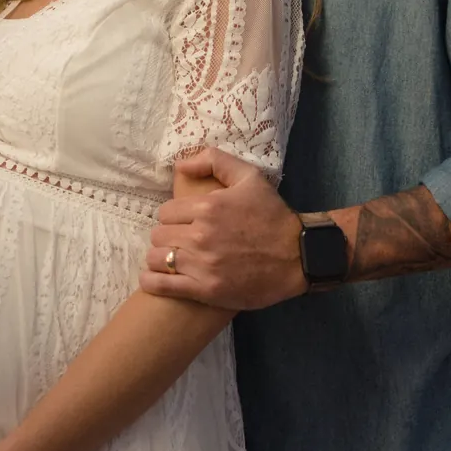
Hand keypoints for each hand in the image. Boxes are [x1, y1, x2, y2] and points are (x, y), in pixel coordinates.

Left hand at [141, 148, 308, 308]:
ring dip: (162, 259)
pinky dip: (152, 282)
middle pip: (159, 235)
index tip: (184, 222)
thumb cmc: (273, 215)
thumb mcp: (250, 177)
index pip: (166, 212)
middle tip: (182, 241)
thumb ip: (214, 161)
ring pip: (157, 259)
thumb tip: (181, 165)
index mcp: (209, 206)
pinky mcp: (206, 290)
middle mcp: (202, 235)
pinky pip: (162, 286)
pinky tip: (155, 279)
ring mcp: (203, 264)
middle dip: (168, 237)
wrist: (298, 256)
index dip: (173, 217)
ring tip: (174, 259)